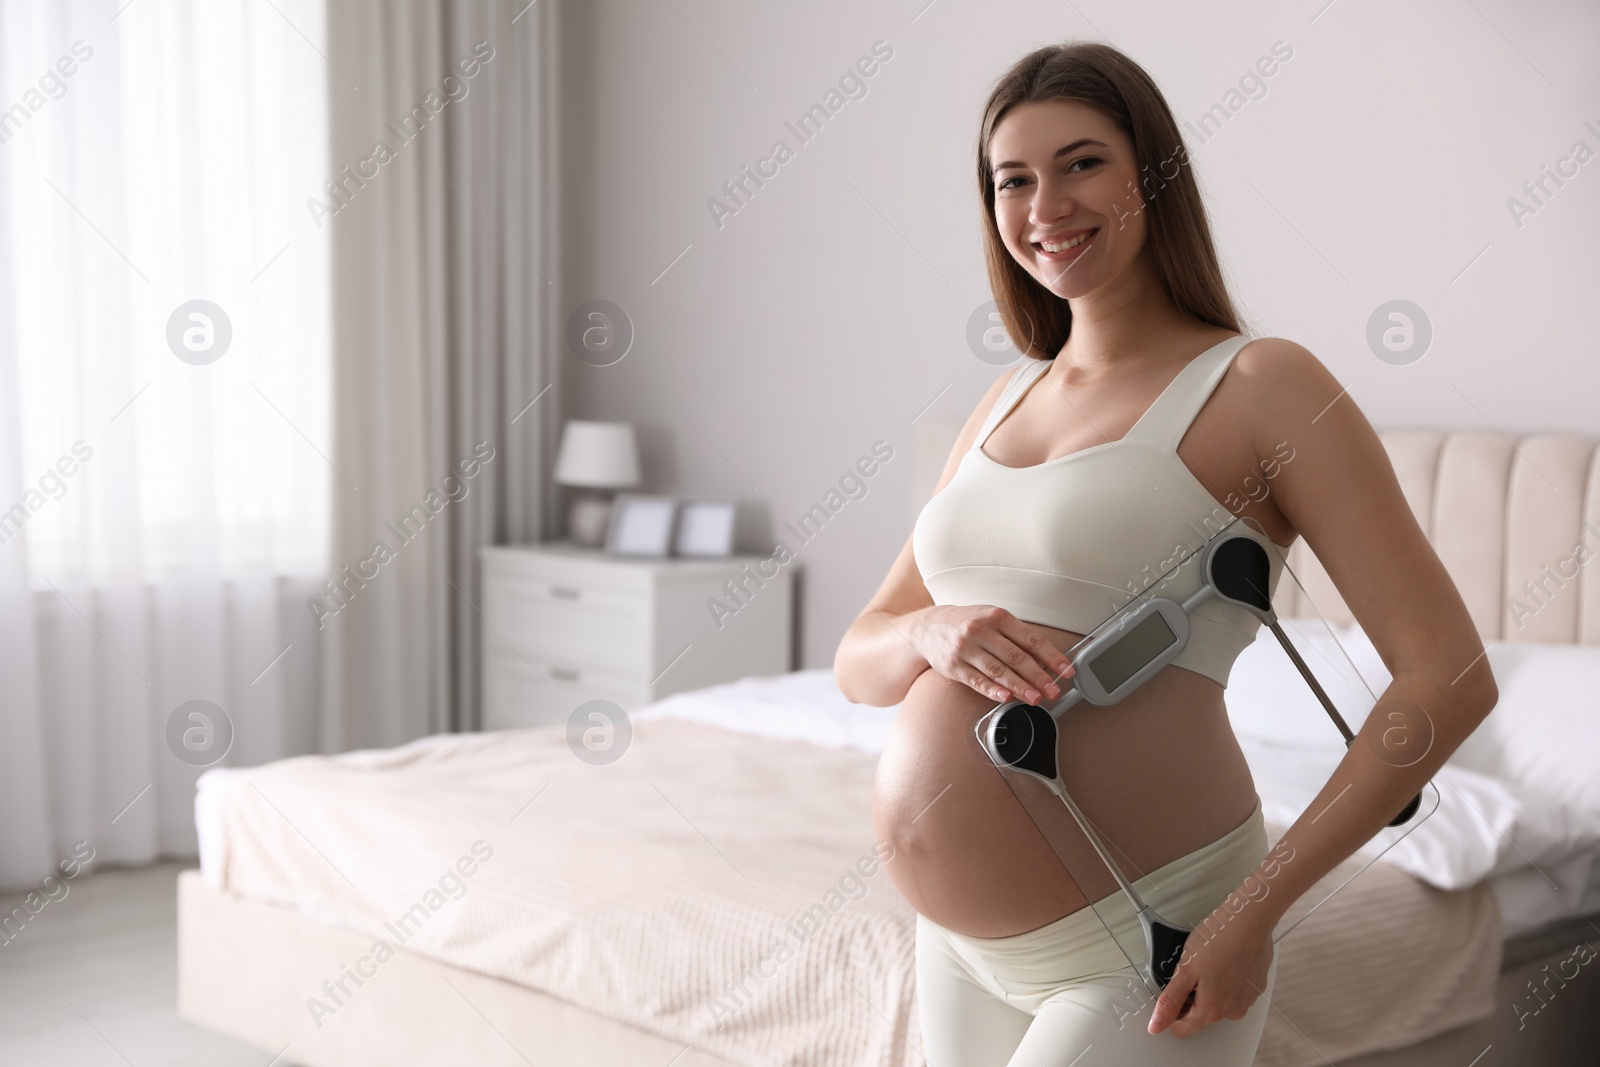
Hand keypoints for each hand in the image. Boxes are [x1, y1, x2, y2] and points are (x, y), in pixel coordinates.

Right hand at [907, 604, 1073, 704]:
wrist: (927, 626)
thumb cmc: (967, 623)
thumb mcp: (992, 618)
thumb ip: (1016, 636)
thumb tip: (1045, 659)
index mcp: (997, 617)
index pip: (1031, 639)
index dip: (1051, 657)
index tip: (1066, 670)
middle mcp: (981, 630)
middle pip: (1016, 657)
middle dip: (1039, 677)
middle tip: (1053, 690)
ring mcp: (966, 648)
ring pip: (998, 670)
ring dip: (1020, 687)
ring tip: (1035, 698)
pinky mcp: (954, 666)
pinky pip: (976, 680)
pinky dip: (992, 690)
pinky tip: (1005, 697)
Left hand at [1147, 906, 1272, 1037]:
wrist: (1250, 919)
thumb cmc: (1219, 939)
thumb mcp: (1185, 969)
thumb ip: (1170, 1001)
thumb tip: (1156, 1025)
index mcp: (1213, 1010)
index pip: (1182, 1028)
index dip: (1171, 1010)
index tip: (1170, 991)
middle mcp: (1233, 1011)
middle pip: (1200, 1014)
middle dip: (1191, 994)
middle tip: (1191, 968)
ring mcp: (1247, 999)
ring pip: (1218, 1001)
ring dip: (1209, 986)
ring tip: (1208, 960)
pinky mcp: (1257, 986)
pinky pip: (1234, 990)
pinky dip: (1226, 978)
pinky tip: (1223, 959)